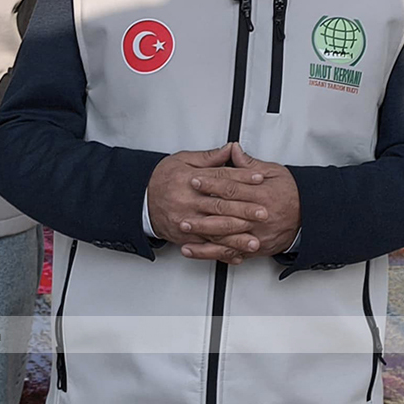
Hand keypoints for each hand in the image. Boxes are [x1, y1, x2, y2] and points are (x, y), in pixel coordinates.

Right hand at [146, 144, 269, 262]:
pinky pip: (205, 246)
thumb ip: (209, 157)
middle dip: (244, 210)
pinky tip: (236, 254)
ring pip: (215, 230)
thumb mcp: (183, 160)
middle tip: (262, 212)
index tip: (259, 178)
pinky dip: (222, 252)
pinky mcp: (184, 236)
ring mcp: (186, 221)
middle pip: (220, 205)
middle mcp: (188, 201)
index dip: (242, 177)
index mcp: (190, 179)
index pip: (221, 177)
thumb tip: (231, 149)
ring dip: (236, 236)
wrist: (141, 199)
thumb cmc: (162, 179)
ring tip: (254, 239)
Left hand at [177, 144, 299, 263]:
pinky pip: (230, 253)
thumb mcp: (274, 172)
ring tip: (184, 229)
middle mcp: (258, 217)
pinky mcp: (254, 249)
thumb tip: (233, 151)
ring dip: (203, 233)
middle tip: (182, 205)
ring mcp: (255, 235)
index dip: (211, 183)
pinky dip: (211, 253)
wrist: (309, 218)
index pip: (231, 188)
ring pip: (225, 236)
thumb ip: (250, 164)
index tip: (195, 179)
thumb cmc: (291, 194)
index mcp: (261, 195)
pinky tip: (195, 250)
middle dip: (202, 209)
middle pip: (226, 212)